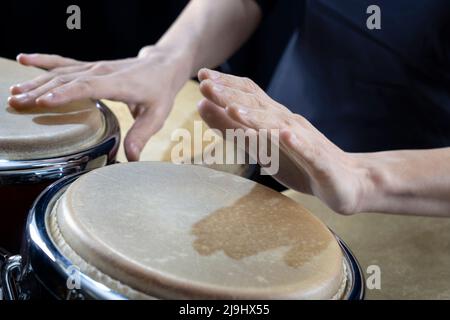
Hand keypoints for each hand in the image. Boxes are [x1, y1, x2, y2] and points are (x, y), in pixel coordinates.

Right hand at [9, 47, 190, 160]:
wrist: (162, 65)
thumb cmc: (160, 90)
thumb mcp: (157, 114)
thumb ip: (142, 134)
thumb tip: (131, 158)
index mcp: (119, 83)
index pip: (89, 86)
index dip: (66, 93)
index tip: (44, 101)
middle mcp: (102, 71)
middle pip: (67, 80)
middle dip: (41, 91)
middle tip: (18, 104)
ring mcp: (95, 67)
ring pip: (61, 72)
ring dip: (37, 81)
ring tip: (14, 93)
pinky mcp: (91, 67)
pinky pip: (64, 63)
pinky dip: (43, 61)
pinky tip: (23, 60)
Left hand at [197, 68, 371, 214]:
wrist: (346, 182)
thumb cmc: (299, 164)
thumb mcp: (258, 146)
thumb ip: (230, 128)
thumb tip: (201, 107)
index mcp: (274, 119)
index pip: (249, 96)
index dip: (226, 85)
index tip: (201, 76)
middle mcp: (289, 123)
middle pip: (260, 106)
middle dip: (232, 95)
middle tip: (206, 85)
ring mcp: (306, 141)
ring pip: (280, 127)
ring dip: (256, 117)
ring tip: (234, 110)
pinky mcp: (320, 162)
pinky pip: (308, 150)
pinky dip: (296, 142)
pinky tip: (285, 135)